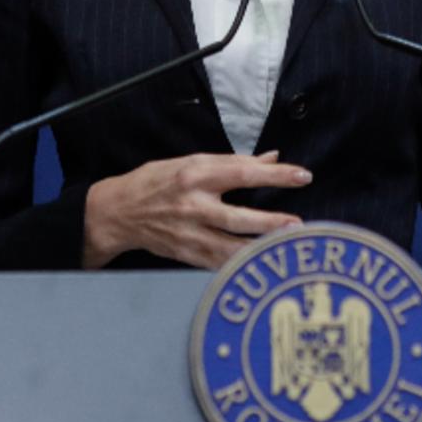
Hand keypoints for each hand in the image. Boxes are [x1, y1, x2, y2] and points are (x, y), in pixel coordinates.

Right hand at [83, 150, 309, 268]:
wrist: (118, 213)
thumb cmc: (156, 181)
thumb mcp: (191, 161)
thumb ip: (233, 162)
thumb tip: (272, 157)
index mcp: (196, 174)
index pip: (243, 173)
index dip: (276, 175)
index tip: (303, 175)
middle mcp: (193, 205)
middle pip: (238, 217)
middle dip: (271, 222)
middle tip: (298, 223)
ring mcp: (189, 233)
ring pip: (230, 246)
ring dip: (261, 247)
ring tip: (287, 245)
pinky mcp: (185, 254)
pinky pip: (218, 263)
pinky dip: (240, 264)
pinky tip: (261, 263)